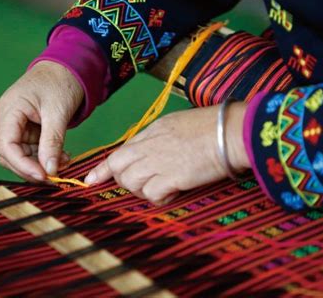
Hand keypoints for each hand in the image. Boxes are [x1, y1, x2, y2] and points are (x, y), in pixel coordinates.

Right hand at [0, 61, 83, 180]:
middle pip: (10, 154)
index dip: (22, 165)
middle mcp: (7, 118)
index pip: (6, 145)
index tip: (44, 176)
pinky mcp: (25, 128)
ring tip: (64, 163)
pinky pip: (30, 149)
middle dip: (32, 168)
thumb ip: (52, 142)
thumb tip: (50, 171)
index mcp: (9, 109)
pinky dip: (45, 156)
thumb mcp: (58, 113)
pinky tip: (61, 157)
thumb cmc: (61, 82)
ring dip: (41, 164)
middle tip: (55, 176)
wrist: (68, 68)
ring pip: (21, 155)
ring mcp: (15, 124)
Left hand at [84, 102, 249, 204]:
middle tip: (143, 184)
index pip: (118, 151)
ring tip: (164, 186)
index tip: (91, 180)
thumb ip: (158, 137)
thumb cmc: (211, 126)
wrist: (231, 131)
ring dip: (144, 190)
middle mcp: (149, 146)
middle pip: (118, 168)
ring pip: (131, 183)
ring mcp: (158, 161)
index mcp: (151, 132)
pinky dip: (160, 198)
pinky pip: (151, 194)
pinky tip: (174, 192)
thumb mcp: (176, 124)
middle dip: (122, 181)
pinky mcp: (171, 176)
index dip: (103, 168)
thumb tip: (148, 151)